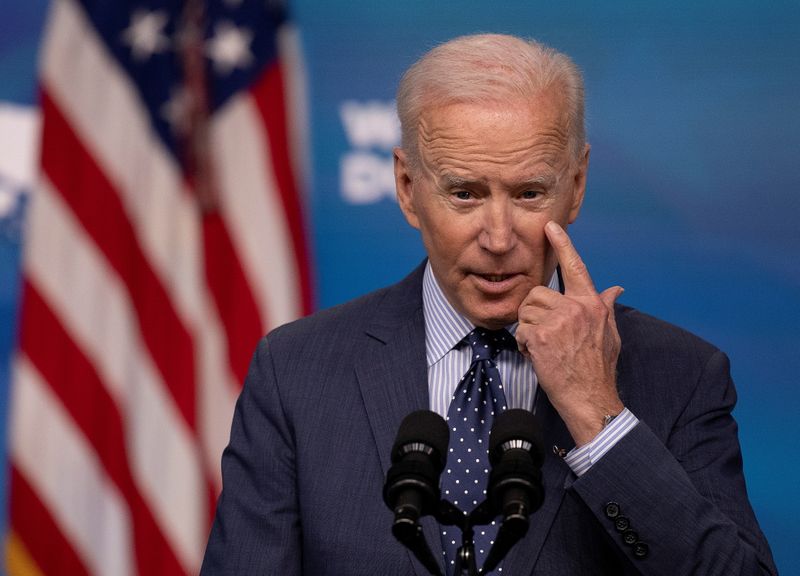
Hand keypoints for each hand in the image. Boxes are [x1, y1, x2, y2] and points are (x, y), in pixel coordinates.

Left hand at [516, 221, 624, 445]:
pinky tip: (539, 357)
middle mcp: (577, 307)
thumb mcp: (610, 335)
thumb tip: (616, 289)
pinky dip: (524, 345)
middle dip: (534, 313)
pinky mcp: (542, 336)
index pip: (576, 267)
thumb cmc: (598, 369)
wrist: (591, 399)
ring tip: (544, 347)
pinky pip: (521, 330)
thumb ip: (607, 308)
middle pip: (537, 293)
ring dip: (528, 329)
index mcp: (592, 304)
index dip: (562, 245)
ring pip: (526, 310)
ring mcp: (559, 321)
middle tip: (545, 336)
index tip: (551, 226)